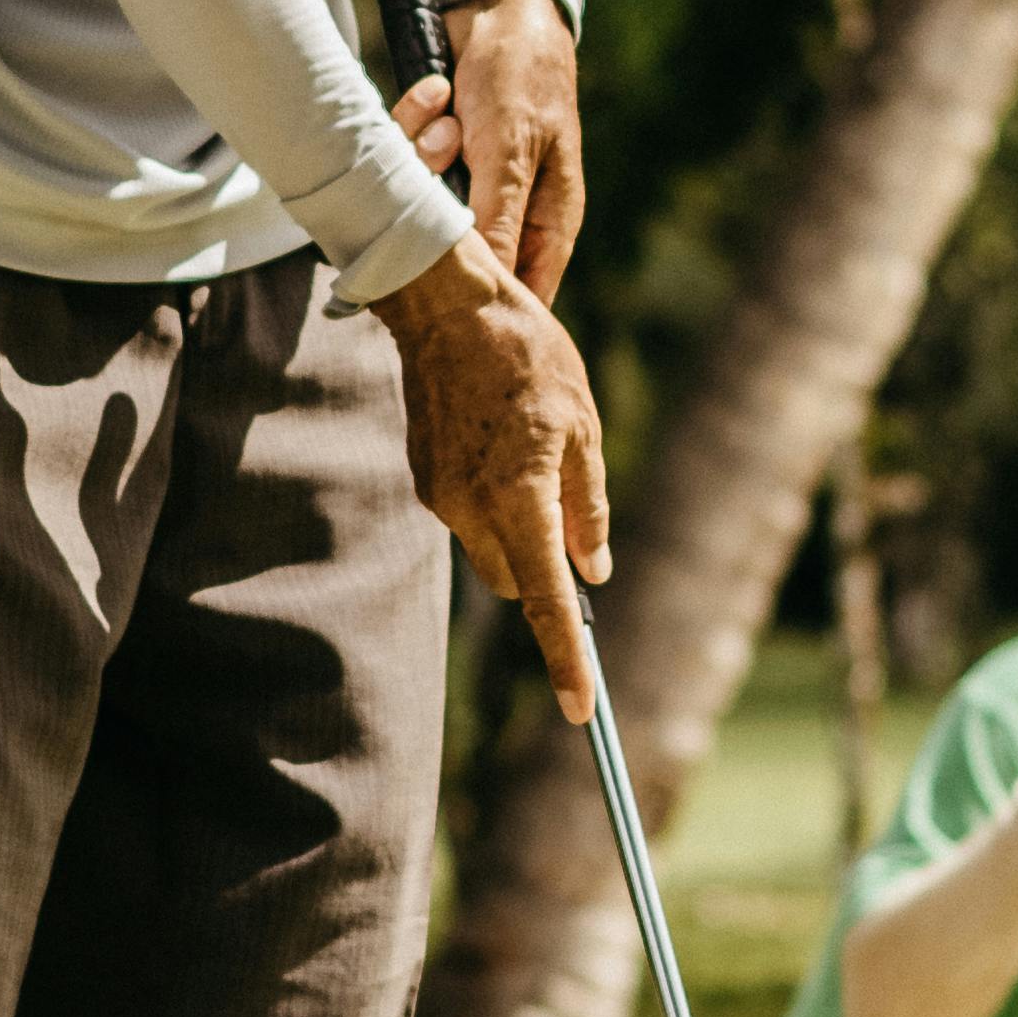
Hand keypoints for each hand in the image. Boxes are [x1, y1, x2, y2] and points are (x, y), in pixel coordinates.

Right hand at [381, 227, 611, 709]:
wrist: (444, 306)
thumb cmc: (526, 356)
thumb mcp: (582, 426)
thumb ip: (587, 507)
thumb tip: (592, 571)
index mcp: (521, 498)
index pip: (547, 602)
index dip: (567, 660)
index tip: (582, 710)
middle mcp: (473, 509)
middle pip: (515, 583)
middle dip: (541, 573)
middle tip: (571, 528)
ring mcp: (442, 497)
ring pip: (491, 548)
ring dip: (517, 531)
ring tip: (531, 454)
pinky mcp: (425, 479)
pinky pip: (468, 514)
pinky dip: (492, 502)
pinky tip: (500, 440)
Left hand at [390, 0, 584, 298]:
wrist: (495, 0)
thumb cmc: (520, 74)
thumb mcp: (510, 151)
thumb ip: (500, 219)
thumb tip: (493, 288)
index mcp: (548, 217)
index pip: (525, 289)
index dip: (490, 303)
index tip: (447, 308)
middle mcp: (511, 206)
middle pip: (463, 248)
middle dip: (441, 212)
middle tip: (443, 160)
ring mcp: (472, 179)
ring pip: (427, 202)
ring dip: (426, 155)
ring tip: (447, 115)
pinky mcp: (441, 153)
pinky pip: (409, 162)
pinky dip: (415, 125)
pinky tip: (435, 91)